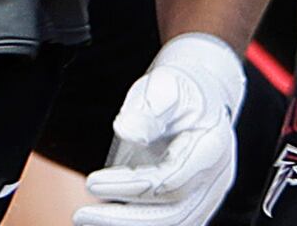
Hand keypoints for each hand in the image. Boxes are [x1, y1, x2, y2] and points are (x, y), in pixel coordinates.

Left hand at [79, 33, 247, 225]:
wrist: (200, 99)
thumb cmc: (178, 91)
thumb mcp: (165, 85)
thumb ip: (149, 106)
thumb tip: (127, 130)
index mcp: (211, 147)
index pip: (170, 180)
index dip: (129, 186)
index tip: (91, 182)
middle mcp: (215, 178)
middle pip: (173, 213)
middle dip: (124, 219)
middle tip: (81, 216)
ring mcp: (208, 195)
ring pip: (172, 224)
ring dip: (128, 225)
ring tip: (87, 220)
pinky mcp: (195, 205)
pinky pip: (170, 222)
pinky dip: (138, 224)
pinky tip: (107, 220)